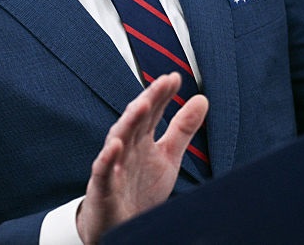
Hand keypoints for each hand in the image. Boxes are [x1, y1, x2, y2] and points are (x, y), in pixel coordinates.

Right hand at [75, 73, 207, 244]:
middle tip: (162, 82)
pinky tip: (115, 146)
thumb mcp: (168, 156)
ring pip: (119, 139)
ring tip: (143, 104)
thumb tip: (201, 99)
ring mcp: (113, 166)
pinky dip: (107, 159)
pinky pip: (103, 171)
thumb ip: (182, 128)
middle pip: (136, 120)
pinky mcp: (103, 187)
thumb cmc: (140, 188)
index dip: (162, 95)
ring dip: (130, 121)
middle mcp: (126, 148)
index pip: (152, 112)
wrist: (120, 225)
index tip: (174, 77)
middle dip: (149, 100)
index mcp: (142, 139)